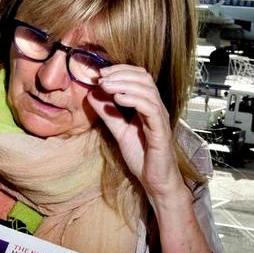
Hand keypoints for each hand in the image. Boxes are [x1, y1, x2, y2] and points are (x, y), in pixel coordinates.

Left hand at [86, 65, 186, 206]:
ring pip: (147, 90)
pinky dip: (134, 100)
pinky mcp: (161, 131)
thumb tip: (92, 95)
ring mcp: (160, 119)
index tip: (101, 74)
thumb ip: (108, 114)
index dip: (120, 71)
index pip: (139, 77)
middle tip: (101, 78)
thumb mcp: (119, 131)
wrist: (155, 181)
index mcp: (148, 106)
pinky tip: (118, 99)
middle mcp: (157, 108)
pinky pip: (151, 109)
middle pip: (144, 79)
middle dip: (121, 74)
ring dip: (124, 84)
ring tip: (106, 86)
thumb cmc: (143, 157)